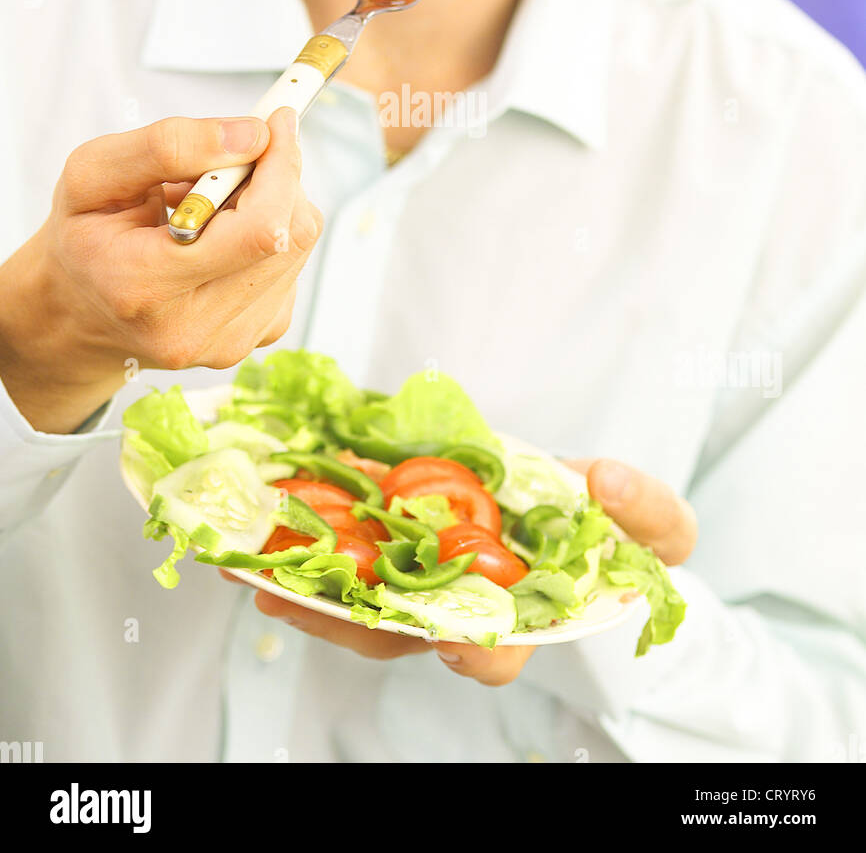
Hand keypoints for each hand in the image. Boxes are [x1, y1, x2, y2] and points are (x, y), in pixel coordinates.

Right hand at [0, 108, 321, 432]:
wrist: (81, 312)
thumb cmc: (85, 237)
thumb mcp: (92, 174)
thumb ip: (166, 147)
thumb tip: (251, 135)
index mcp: (142, 286)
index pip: (257, 229)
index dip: (278, 168)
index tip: (274, 123)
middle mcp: (192, 328)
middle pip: (286, 234)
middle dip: (277, 176)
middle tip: (243, 151)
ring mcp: (230, 341)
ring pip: (297, 245)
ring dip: (273, 203)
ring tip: (216, 202)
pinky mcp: (258, 337)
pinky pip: (293, 265)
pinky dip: (271, 232)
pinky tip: (226, 234)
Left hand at [222, 456, 697, 688]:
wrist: (582, 516)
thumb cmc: (616, 537)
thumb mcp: (656, 528)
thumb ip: (647, 511)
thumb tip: (604, 479)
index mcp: (523, 619)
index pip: (496, 652)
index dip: (473, 651)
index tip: (451, 639)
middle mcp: (463, 615)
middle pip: (392, 632)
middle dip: (344, 616)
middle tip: (287, 593)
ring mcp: (424, 587)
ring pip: (355, 603)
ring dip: (302, 584)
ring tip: (251, 560)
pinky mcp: (394, 551)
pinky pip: (340, 562)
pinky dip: (299, 549)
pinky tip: (258, 529)